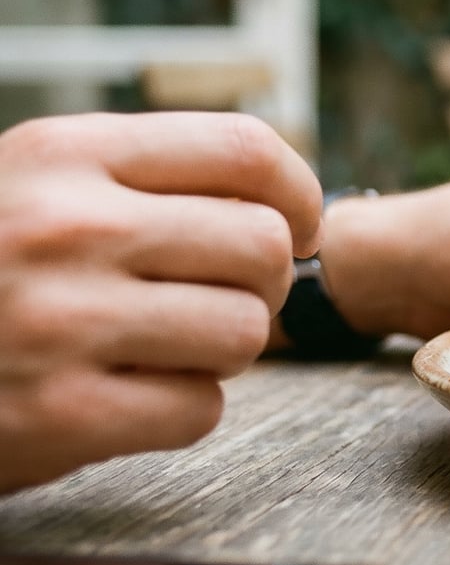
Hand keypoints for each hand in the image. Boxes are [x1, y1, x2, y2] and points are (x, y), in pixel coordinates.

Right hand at [0, 113, 321, 492]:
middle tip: (210, 300)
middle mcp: (67, 227)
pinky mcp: (57, 413)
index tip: (297, 227)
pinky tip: (124, 396)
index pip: (247, 151)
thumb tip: (289, 202)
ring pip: (243, 332)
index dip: (298, 195)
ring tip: (158, 347)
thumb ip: (147, 178)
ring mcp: (61, 321)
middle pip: (263, 246)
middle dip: (257, 284)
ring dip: (219, 351)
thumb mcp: (37, 183)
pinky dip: (179, 411)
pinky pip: (199, 409)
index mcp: (67, 153)